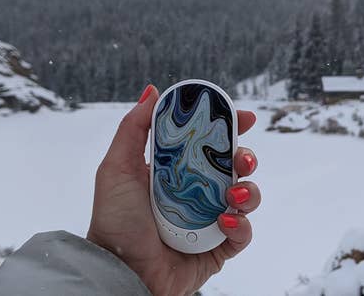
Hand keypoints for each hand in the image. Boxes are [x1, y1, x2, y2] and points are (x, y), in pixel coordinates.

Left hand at [87, 84, 260, 295]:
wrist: (121, 271)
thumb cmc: (115, 222)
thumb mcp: (117, 168)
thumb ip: (134, 128)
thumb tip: (151, 91)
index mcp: (175, 171)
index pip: (208, 144)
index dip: (229, 128)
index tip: (243, 117)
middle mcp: (196, 192)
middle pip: (235, 166)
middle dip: (246, 157)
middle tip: (242, 158)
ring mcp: (209, 220)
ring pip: (247, 196)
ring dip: (249, 190)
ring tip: (232, 194)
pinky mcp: (218, 247)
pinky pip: (243, 232)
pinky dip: (241, 224)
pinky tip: (224, 221)